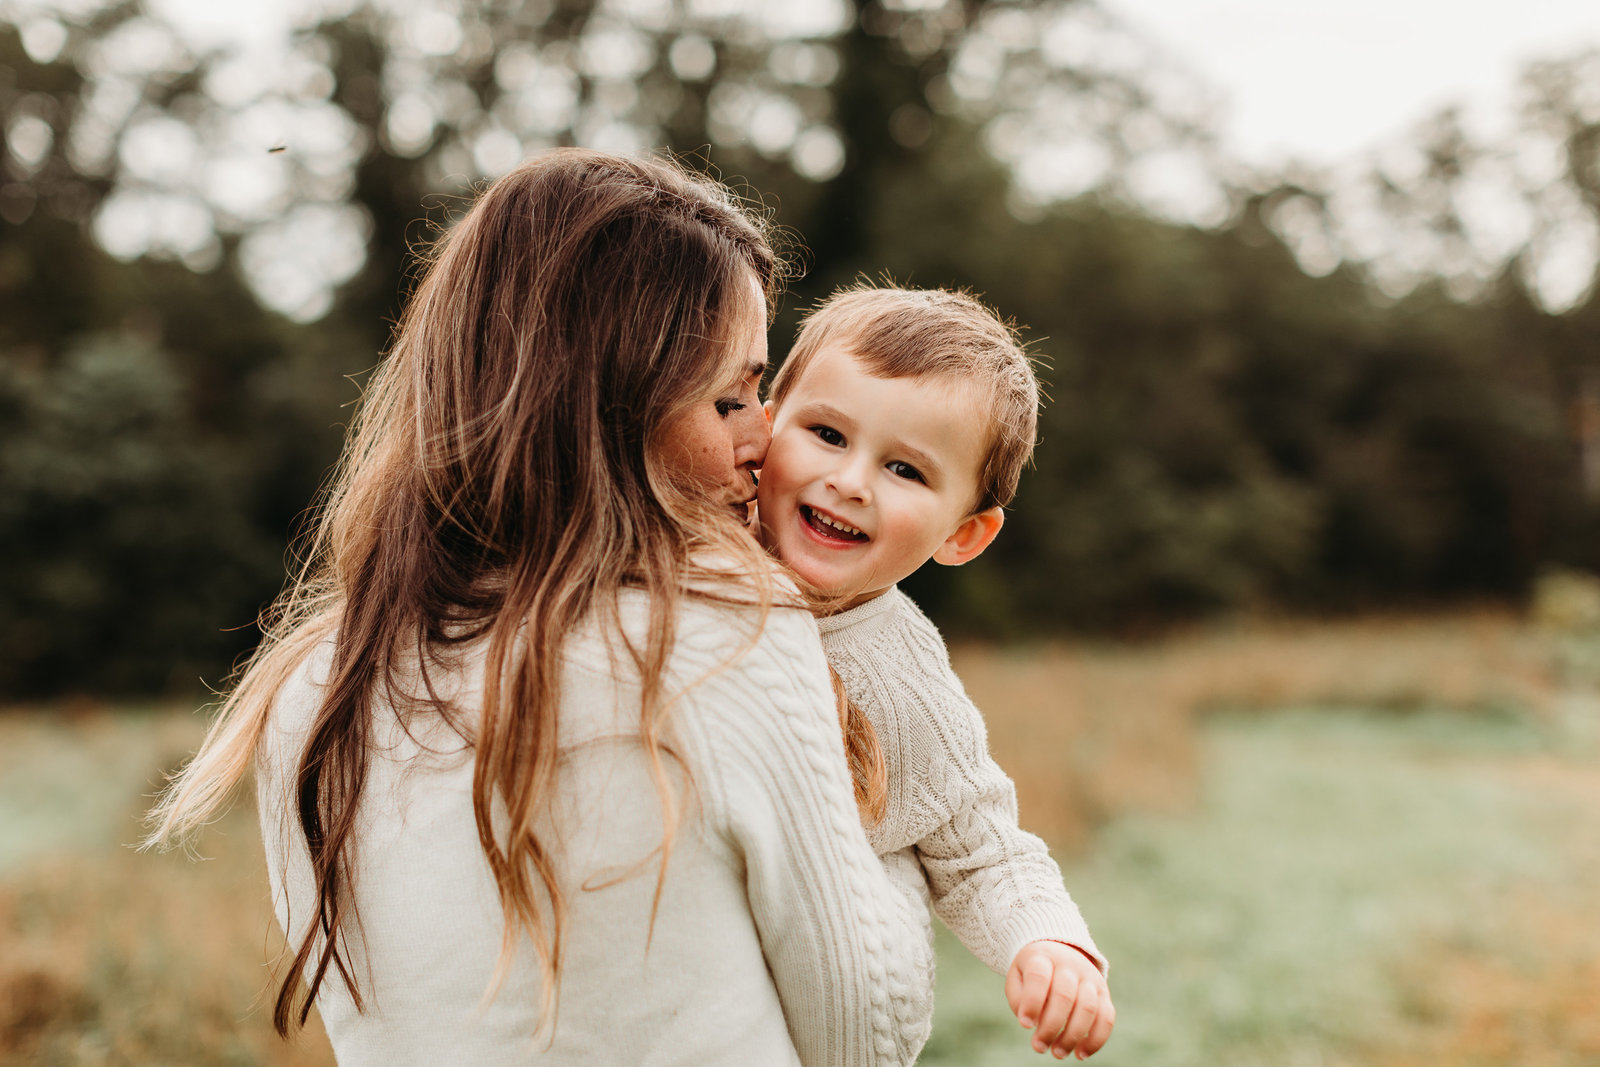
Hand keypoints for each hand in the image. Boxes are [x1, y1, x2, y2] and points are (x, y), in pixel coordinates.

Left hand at [1005, 940, 1114, 1059]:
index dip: (1032, 1002)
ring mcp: (1089, 977)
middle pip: (1064, 995)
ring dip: (1073, 1036)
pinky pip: (1107, 1017)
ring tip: (1058, 1053)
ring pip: (1088, 1007)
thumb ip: (1018, 999)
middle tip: (1039, 1047)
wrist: (1059, 950)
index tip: (1025, 1025)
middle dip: (1051, 1026)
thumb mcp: (1017, 977)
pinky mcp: (1103, 992)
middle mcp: (1069, 964)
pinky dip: (1096, 1039)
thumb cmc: (1032, 972)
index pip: (1039, 977)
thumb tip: (1030, 1023)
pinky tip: (1081, 1054)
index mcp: (1043, 957)